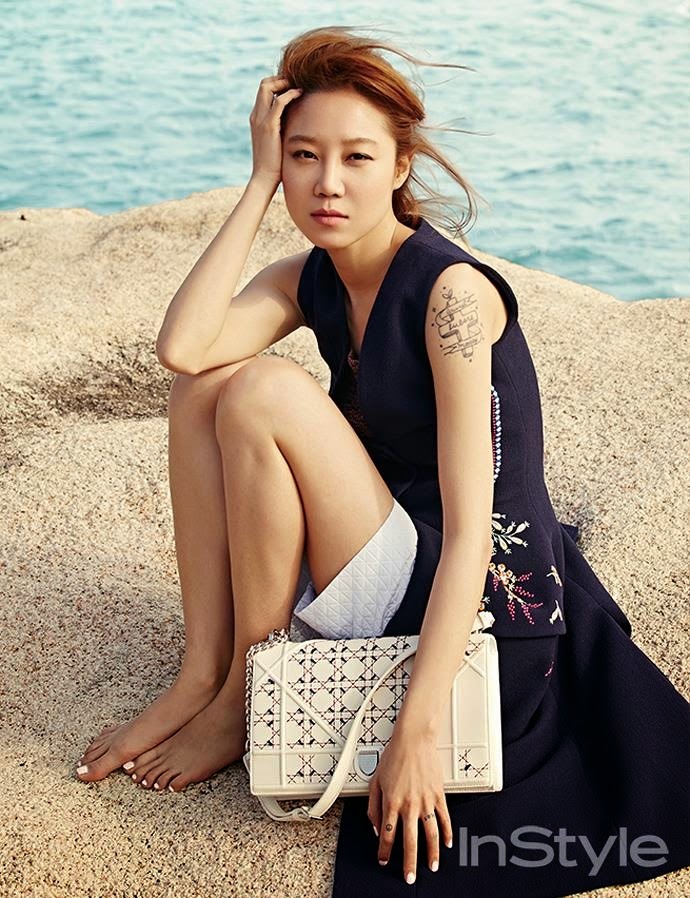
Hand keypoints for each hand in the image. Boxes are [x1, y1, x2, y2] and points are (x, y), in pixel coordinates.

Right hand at [248, 75, 302, 188]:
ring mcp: (260, 120)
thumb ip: (281, 129)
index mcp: (257, 118)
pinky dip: (289, 94)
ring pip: (267, 87)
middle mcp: (256, 116)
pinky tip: (300, 94)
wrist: (264, 177)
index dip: (277, 84)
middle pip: (264, 84)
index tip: (292, 87)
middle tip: (296, 84)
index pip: (263, 91)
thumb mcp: (276, 141)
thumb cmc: (273, 164)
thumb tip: (294, 124)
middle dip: (280, 79)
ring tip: (299, 87)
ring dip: (284, 82)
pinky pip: (278, 102)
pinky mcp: (269, 126)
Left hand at [367, 727, 452, 883]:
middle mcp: (409, 804)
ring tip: (431, 867)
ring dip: (431, 854)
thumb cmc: (394, 757)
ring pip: (430, 834)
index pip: (387, 835)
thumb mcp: (375, 781)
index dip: (385, 852)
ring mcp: (426, 801)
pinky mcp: (438, 795)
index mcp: (391, 802)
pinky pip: (444, 818)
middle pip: (409, 841)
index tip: (384, 861)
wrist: (414, 739)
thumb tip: (376, 827)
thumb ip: (373, 807)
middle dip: (409, 863)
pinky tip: (448, 844)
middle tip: (410, 878)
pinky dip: (447, 833)